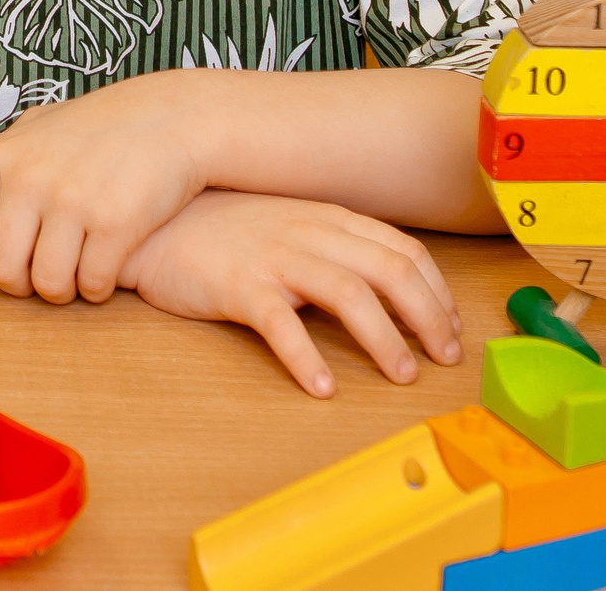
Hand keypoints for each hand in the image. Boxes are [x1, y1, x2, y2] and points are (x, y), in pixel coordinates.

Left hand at [0, 74, 205, 305]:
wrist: (173, 116)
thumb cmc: (103, 127)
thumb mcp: (41, 127)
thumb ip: (5, 166)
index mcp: (4, 157)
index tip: (7, 264)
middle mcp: (31, 179)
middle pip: (3, 266)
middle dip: (21, 286)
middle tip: (43, 280)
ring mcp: (73, 201)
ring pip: (49, 284)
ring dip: (63, 292)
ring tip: (76, 279)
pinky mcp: (115, 223)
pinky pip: (94, 283)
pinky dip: (98, 289)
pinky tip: (106, 273)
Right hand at [120, 190, 462, 397]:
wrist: (152, 220)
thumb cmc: (224, 230)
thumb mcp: (291, 225)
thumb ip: (336, 247)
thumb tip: (390, 292)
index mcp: (329, 218)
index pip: (405, 251)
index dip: (439, 294)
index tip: (452, 331)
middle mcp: (310, 232)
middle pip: (391, 270)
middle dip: (429, 318)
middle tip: (444, 360)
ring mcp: (274, 256)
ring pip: (348, 294)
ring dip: (384, 339)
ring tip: (401, 376)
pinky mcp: (236, 284)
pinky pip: (280, 323)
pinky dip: (306, 356)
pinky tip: (321, 387)